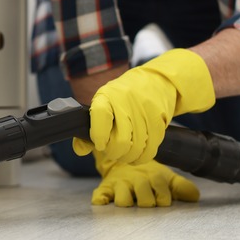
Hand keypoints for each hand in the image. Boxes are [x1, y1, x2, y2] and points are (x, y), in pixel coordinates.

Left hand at [73, 49, 215, 163]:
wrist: (155, 82)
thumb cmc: (123, 97)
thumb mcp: (104, 103)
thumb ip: (91, 127)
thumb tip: (80, 150)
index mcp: (107, 96)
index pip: (100, 115)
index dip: (98, 135)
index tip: (99, 144)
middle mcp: (126, 102)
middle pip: (120, 141)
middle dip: (114, 152)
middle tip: (112, 150)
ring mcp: (145, 112)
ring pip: (136, 149)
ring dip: (128, 157)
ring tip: (125, 153)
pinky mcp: (159, 122)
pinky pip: (150, 150)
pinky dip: (142, 157)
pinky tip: (137, 153)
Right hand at [91, 154, 199, 206]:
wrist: (123, 163)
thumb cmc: (149, 177)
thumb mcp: (166, 178)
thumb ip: (180, 187)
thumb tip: (195, 197)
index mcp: (153, 177)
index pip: (161, 190)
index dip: (164, 198)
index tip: (163, 201)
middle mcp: (136, 180)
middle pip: (144, 198)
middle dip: (147, 203)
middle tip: (147, 204)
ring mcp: (119, 185)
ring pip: (123, 199)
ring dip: (127, 204)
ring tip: (130, 205)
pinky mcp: (104, 189)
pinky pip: (99, 196)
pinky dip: (100, 200)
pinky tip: (103, 203)